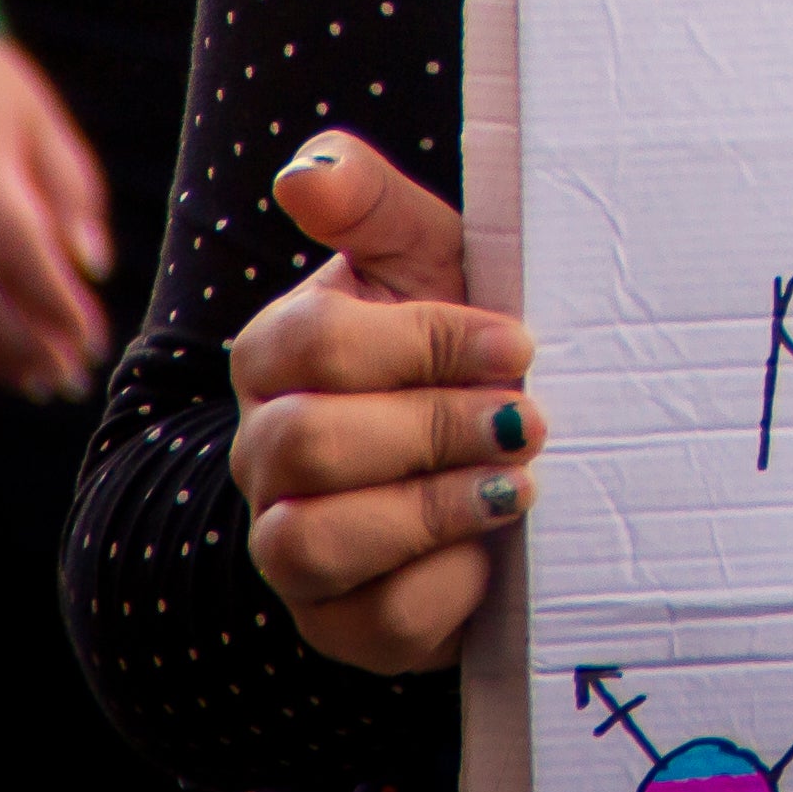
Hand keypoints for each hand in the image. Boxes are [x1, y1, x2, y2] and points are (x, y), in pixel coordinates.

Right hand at [232, 133, 538, 678]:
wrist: (489, 456)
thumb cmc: (457, 343)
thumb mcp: (428, 260)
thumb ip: (371, 205)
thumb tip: (308, 169)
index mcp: (279, 353)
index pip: (315, 343)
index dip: (422, 343)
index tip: (518, 345)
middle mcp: (264, 451)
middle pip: (305, 445)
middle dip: (432, 429)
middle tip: (528, 420)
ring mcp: (288, 544)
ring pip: (311, 542)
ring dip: (431, 510)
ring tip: (518, 485)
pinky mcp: (338, 622)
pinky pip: (373, 621)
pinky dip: (446, 587)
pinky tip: (495, 550)